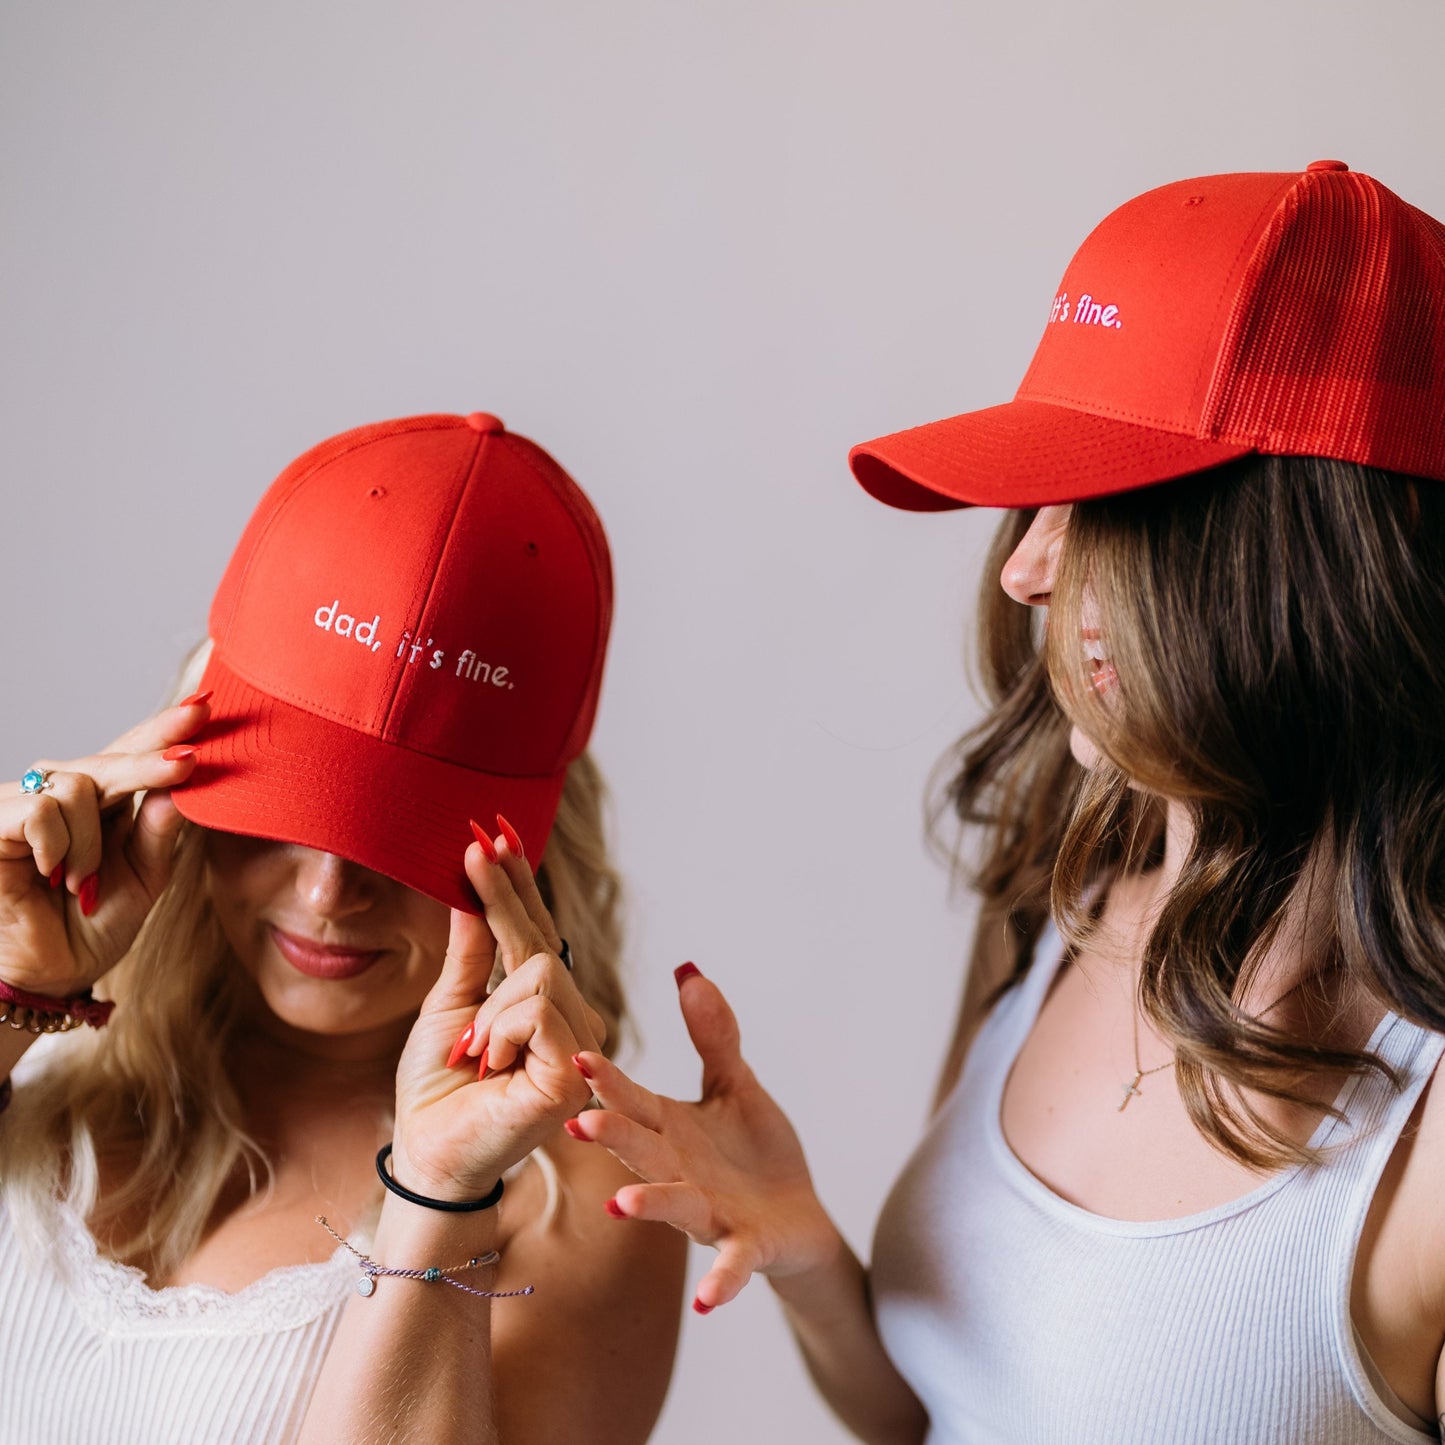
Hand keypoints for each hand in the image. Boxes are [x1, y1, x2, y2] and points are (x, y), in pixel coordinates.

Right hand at [0, 699, 207, 996]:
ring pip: (78, 786)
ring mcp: (26, 803)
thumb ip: (162, 827)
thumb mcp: (146, 874)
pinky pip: (39, 810)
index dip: (166, 728)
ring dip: (90, 843)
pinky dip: (55, 843)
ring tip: (80, 883)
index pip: (136, 751)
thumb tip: (187, 775)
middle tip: (189, 759)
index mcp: (106, 799)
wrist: (50, 973)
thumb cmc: (96, 922)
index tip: (206, 706)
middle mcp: (65, 792)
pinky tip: (50, 872)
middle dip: (151, 759)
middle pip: (112, 758)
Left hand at [390, 822, 605, 1200]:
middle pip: (539, 942)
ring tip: (475, 1053)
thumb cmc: (437, 1088)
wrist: (427, 1153)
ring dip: (489, 1009)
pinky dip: (500, 1029)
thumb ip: (471, 947)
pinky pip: (537, 1010)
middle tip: (473, 859)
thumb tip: (471, 878)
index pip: (537, 930)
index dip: (518, 882)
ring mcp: (581, 1048)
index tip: (496, 831)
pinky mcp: (573, 1075)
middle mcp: (574, 1020)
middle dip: (499, 901)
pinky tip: (489, 1064)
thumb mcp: (448, 1004)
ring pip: (538, 973)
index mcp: (547, 1004)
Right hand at [569, 964, 841, 1312]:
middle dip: (614, 1138)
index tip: (580, 1055)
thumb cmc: (755, 1153)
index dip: (610, 1082)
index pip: (635, 1101)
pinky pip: (732, 1264)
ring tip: (623, 1205)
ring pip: (676, 1206)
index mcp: (673, 1130)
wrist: (798, 1221)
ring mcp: (710, 1213)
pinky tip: (709, 1301)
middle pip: (643, 1152)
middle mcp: (681, 1173)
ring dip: (651, 1205)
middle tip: (579, 1122)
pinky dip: (721, 1280)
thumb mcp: (736, 1086)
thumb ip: (713, 1036)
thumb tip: (688, 971)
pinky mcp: (747, 1246)